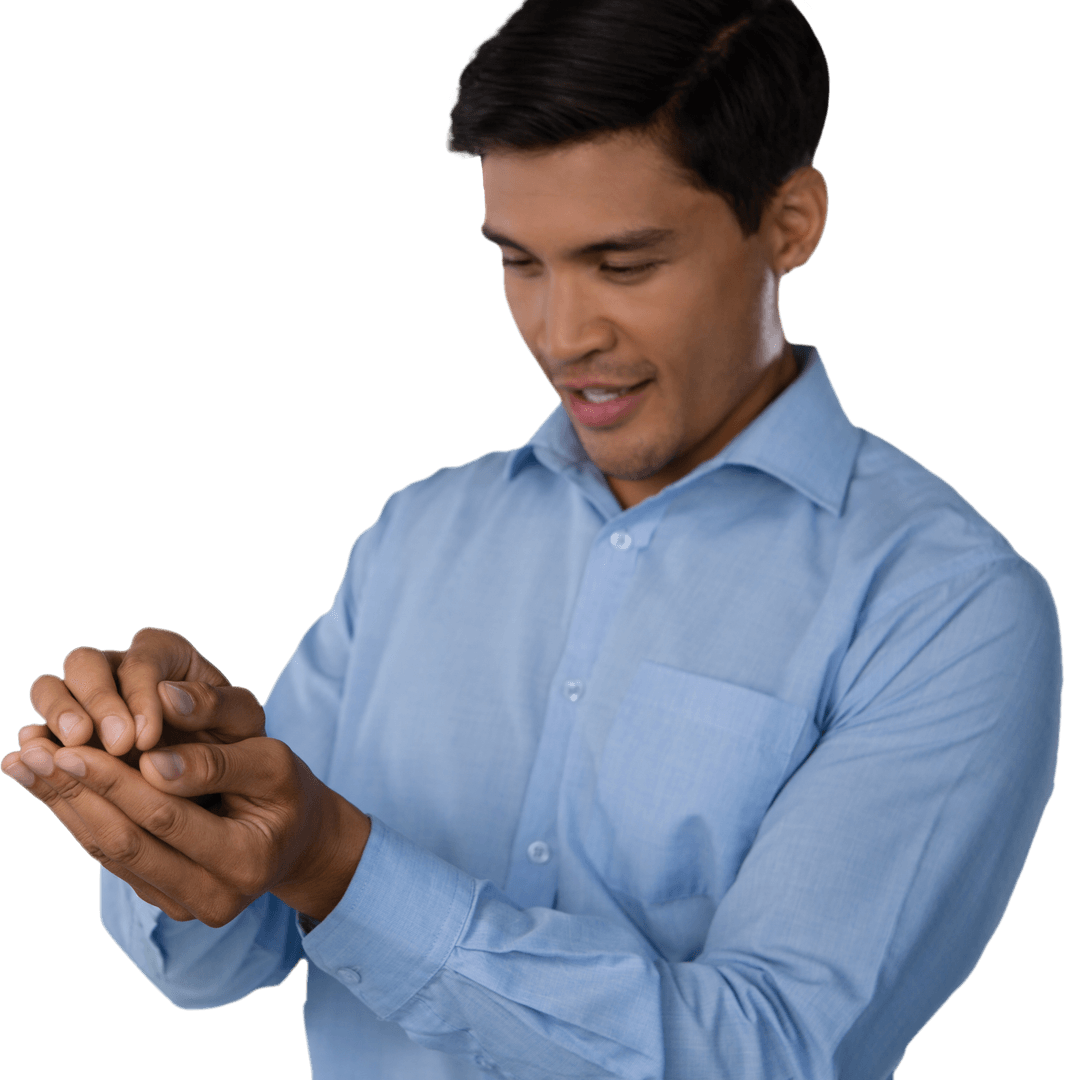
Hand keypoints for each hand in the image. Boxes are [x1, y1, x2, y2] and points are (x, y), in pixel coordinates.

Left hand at [2, 733, 370, 924]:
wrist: (298, 838)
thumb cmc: (288, 790)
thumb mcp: (273, 762)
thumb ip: (218, 760)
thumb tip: (152, 758)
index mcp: (245, 860)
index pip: (166, 816)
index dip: (116, 779)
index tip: (71, 742)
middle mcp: (212, 897)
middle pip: (126, 841)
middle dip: (76, 792)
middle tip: (32, 751)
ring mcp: (184, 905)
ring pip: (110, 853)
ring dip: (63, 806)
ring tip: (26, 763)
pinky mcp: (163, 899)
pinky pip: (112, 857)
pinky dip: (77, 817)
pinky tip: (50, 784)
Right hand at [24, 627, 264, 759]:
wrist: (219, 781)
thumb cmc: (234, 742)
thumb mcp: (242, 722)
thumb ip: (215, 706)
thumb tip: (170, 697)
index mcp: (165, 652)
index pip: (142, 659)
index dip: (140, 695)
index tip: (148, 737)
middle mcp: (117, 668)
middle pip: (85, 663)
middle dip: (97, 701)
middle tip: (117, 745)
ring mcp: (86, 700)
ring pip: (51, 687)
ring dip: (58, 716)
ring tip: (75, 750)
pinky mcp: (65, 736)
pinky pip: (38, 730)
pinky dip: (36, 745)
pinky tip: (39, 765)